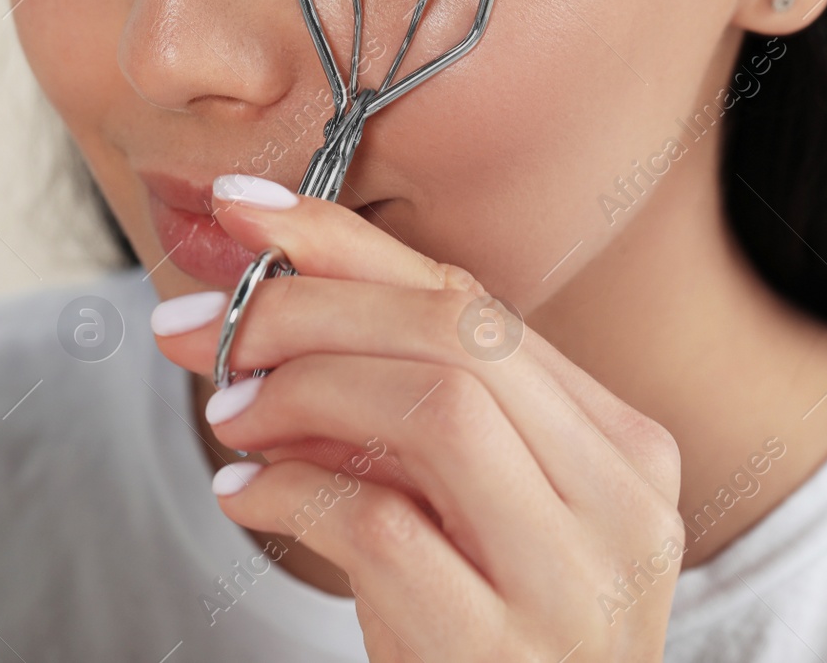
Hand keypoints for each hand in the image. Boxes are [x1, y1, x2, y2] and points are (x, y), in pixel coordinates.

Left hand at [151, 179, 683, 661]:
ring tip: (230, 417)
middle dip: (309, 305)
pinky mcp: (505, 648)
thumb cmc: (482, 636)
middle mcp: (620, 496)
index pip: (475, 299)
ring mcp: (575, 575)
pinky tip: (246, 498)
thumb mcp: (454, 506)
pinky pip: (382, 526)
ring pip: (437, 405)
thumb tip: (250, 309)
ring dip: (302, 390)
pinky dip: (292, 493)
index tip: (243, 207)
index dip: (345, 239)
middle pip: (459, 331)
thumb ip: (387, 409)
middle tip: (206, 325)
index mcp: (618, 442)